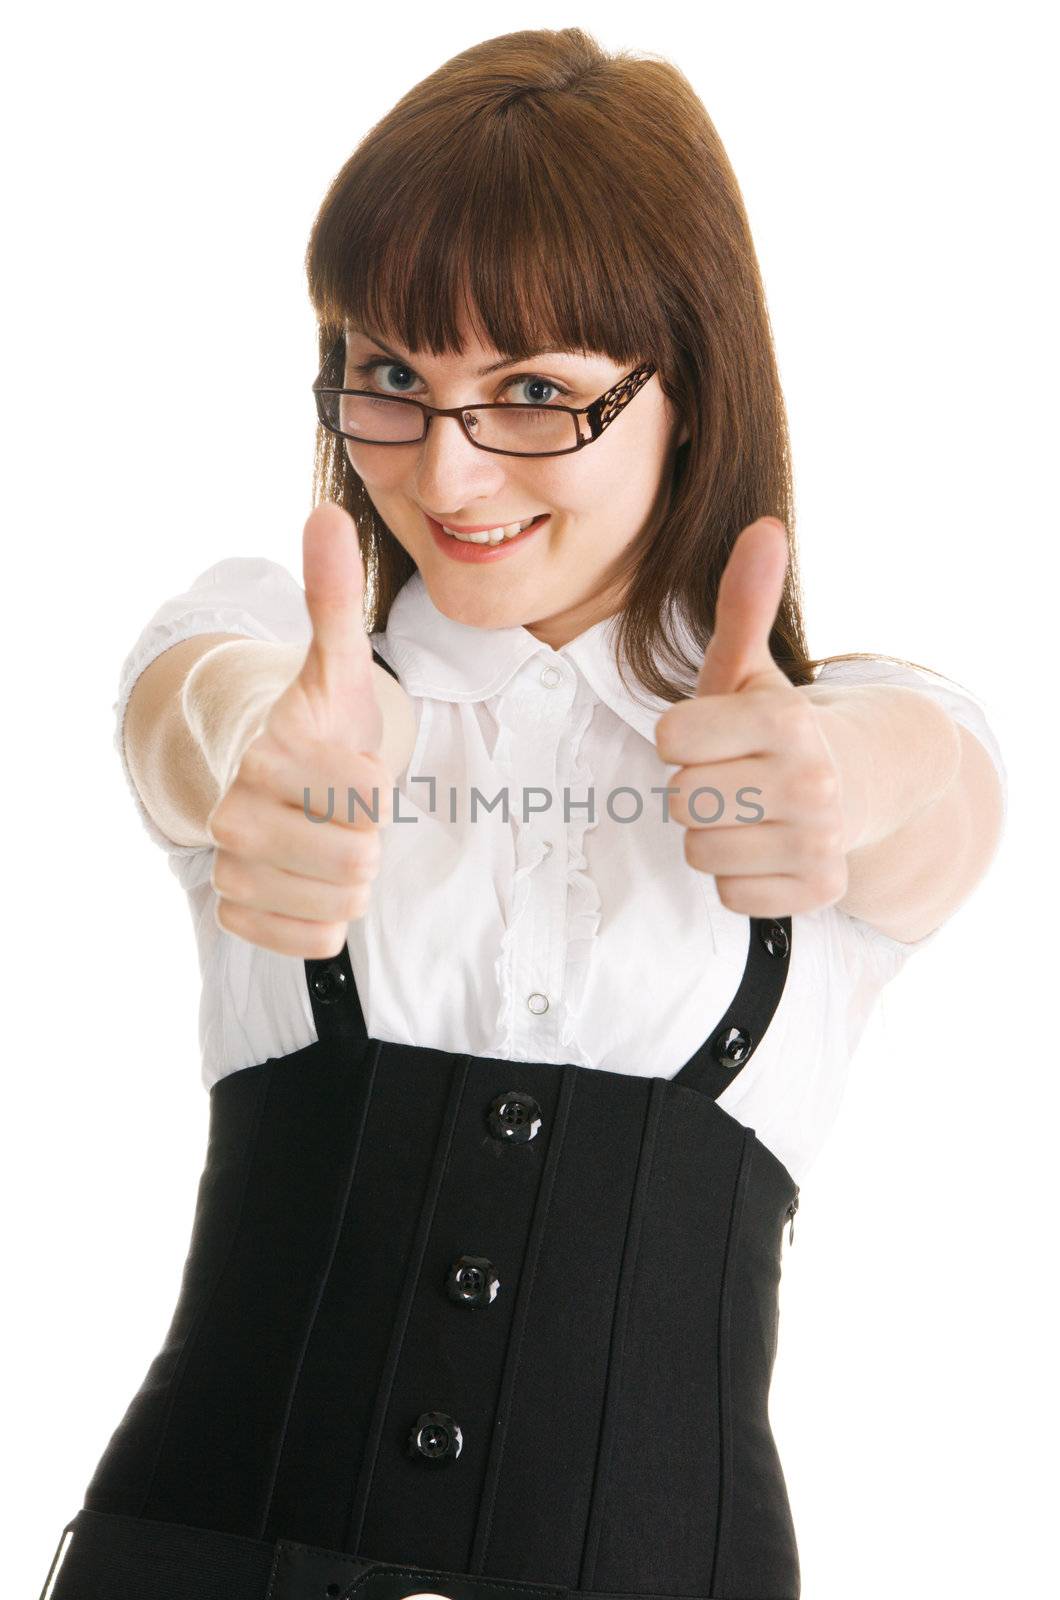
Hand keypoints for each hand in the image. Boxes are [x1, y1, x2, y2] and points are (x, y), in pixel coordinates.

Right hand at [207, 502, 391, 957]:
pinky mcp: (235, 915)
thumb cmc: (324, 726)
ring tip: (330, 841)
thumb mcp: (340, 667)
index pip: (365, 798)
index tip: (353, 769)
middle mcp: (234, 814)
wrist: (278, 781)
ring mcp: (230, 868)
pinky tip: (312, 881)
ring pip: (339, 907)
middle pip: (356, 863)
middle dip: (367, 839)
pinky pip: (314, 942)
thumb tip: (325, 513)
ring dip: (351, 879)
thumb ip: (334, 597)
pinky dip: (327, 919)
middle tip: (345, 813)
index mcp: (266, 755)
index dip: (377, 789)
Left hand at [653, 517, 847, 918]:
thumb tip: (764, 527)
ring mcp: (819, 841)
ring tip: (747, 810)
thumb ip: (742, 603)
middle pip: (681, 799)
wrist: (862, 783)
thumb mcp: (750, 667)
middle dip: (695, 787)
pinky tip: (766, 847)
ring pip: (700, 852)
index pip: (669, 739)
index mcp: (785, 720)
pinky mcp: (818, 891)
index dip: (682, 737)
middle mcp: (811, 782)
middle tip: (731, 775)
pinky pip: (729, 895)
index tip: (716, 734)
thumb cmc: (776, 728)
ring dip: (712, 834)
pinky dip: (739, 877)